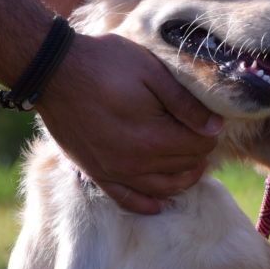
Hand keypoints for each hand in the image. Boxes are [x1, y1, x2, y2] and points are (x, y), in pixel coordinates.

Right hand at [36, 32, 222, 213]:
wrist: (54, 71)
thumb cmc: (105, 64)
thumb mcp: (152, 72)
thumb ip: (185, 103)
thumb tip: (214, 127)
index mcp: (152, 138)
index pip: (198, 147)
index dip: (209, 134)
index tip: (210, 121)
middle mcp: (135, 163)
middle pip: (183, 168)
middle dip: (199, 154)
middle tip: (203, 137)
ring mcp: (113, 171)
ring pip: (161, 189)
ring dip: (182, 180)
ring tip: (192, 165)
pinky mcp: (95, 173)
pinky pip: (126, 200)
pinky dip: (146, 204)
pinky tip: (159, 204)